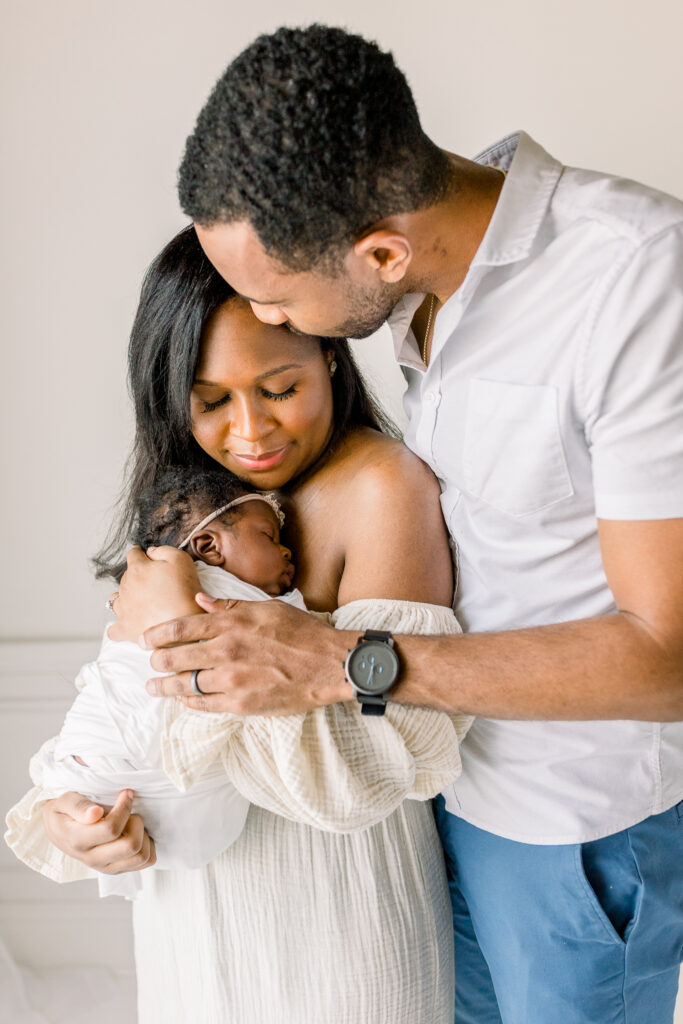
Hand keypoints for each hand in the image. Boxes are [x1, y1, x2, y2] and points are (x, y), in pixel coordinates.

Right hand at [42, 790, 155, 873]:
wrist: (58, 830)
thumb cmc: (64, 812)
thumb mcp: (64, 801)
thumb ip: (78, 806)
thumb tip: (95, 813)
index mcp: (78, 840)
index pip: (112, 829)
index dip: (124, 807)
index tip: (125, 793)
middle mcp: (92, 858)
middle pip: (131, 845)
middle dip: (136, 821)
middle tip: (129, 811)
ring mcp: (106, 866)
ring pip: (141, 856)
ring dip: (143, 835)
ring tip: (132, 823)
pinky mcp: (117, 869)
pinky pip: (145, 862)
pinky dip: (147, 845)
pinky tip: (135, 833)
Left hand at [108, 546, 202, 641]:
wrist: (186, 623)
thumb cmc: (186, 592)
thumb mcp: (180, 559)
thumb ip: (162, 550)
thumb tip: (150, 551)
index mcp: (138, 569)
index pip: (133, 554)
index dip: (142, 554)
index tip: (149, 558)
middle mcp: (126, 587)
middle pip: (126, 576)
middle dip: (138, 577)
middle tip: (156, 584)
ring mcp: (123, 609)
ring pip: (116, 599)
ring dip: (126, 597)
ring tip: (142, 603)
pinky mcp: (125, 629)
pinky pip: (113, 630)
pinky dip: (118, 626)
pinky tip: (128, 624)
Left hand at [142, 594, 351, 714]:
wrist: (330, 665)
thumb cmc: (303, 634)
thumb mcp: (267, 609)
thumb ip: (231, 607)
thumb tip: (201, 601)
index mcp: (232, 624)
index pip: (182, 627)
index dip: (158, 634)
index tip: (145, 639)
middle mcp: (227, 651)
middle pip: (177, 657)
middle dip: (157, 660)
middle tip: (149, 662)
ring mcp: (232, 680)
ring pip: (186, 684)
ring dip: (165, 686)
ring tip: (154, 686)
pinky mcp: (241, 704)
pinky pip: (204, 705)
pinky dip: (189, 702)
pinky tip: (182, 700)